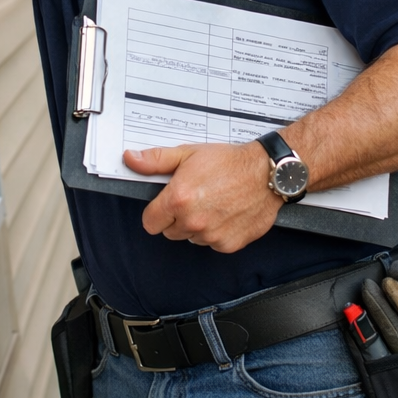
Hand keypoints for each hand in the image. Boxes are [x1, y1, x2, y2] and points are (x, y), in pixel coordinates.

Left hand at [122, 141, 282, 252]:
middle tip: (194, 197)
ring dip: (196, 226)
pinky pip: (212, 244)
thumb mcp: (188, 153)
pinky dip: (216, 232)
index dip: (156, 212)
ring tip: (212, 202)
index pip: (150, 222)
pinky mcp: (228, 244)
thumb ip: (156, 160)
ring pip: (191, 238)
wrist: (266, 173)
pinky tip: (225, 213)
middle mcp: (193, 221)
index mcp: (178, 199)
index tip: (166, 204)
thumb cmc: (230, 162)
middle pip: (169, 232)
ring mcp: (211, 235)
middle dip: (176, 217)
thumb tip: (131, 160)